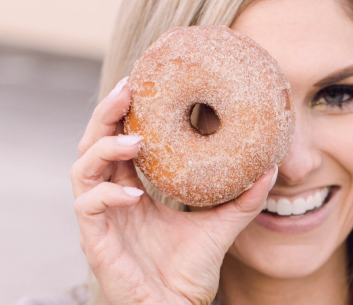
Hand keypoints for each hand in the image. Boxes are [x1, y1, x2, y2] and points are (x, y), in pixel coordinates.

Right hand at [70, 76, 276, 304]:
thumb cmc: (189, 270)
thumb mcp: (220, 225)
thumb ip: (243, 198)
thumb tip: (270, 167)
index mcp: (133, 189)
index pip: (120, 140)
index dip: (127, 112)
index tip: (144, 82)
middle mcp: (111, 198)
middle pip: (93, 143)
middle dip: (106, 113)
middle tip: (130, 88)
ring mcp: (100, 219)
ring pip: (81, 168)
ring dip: (105, 147)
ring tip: (136, 139)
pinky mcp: (94, 240)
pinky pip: (89, 207)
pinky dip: (107, 194)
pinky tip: (133, 193)